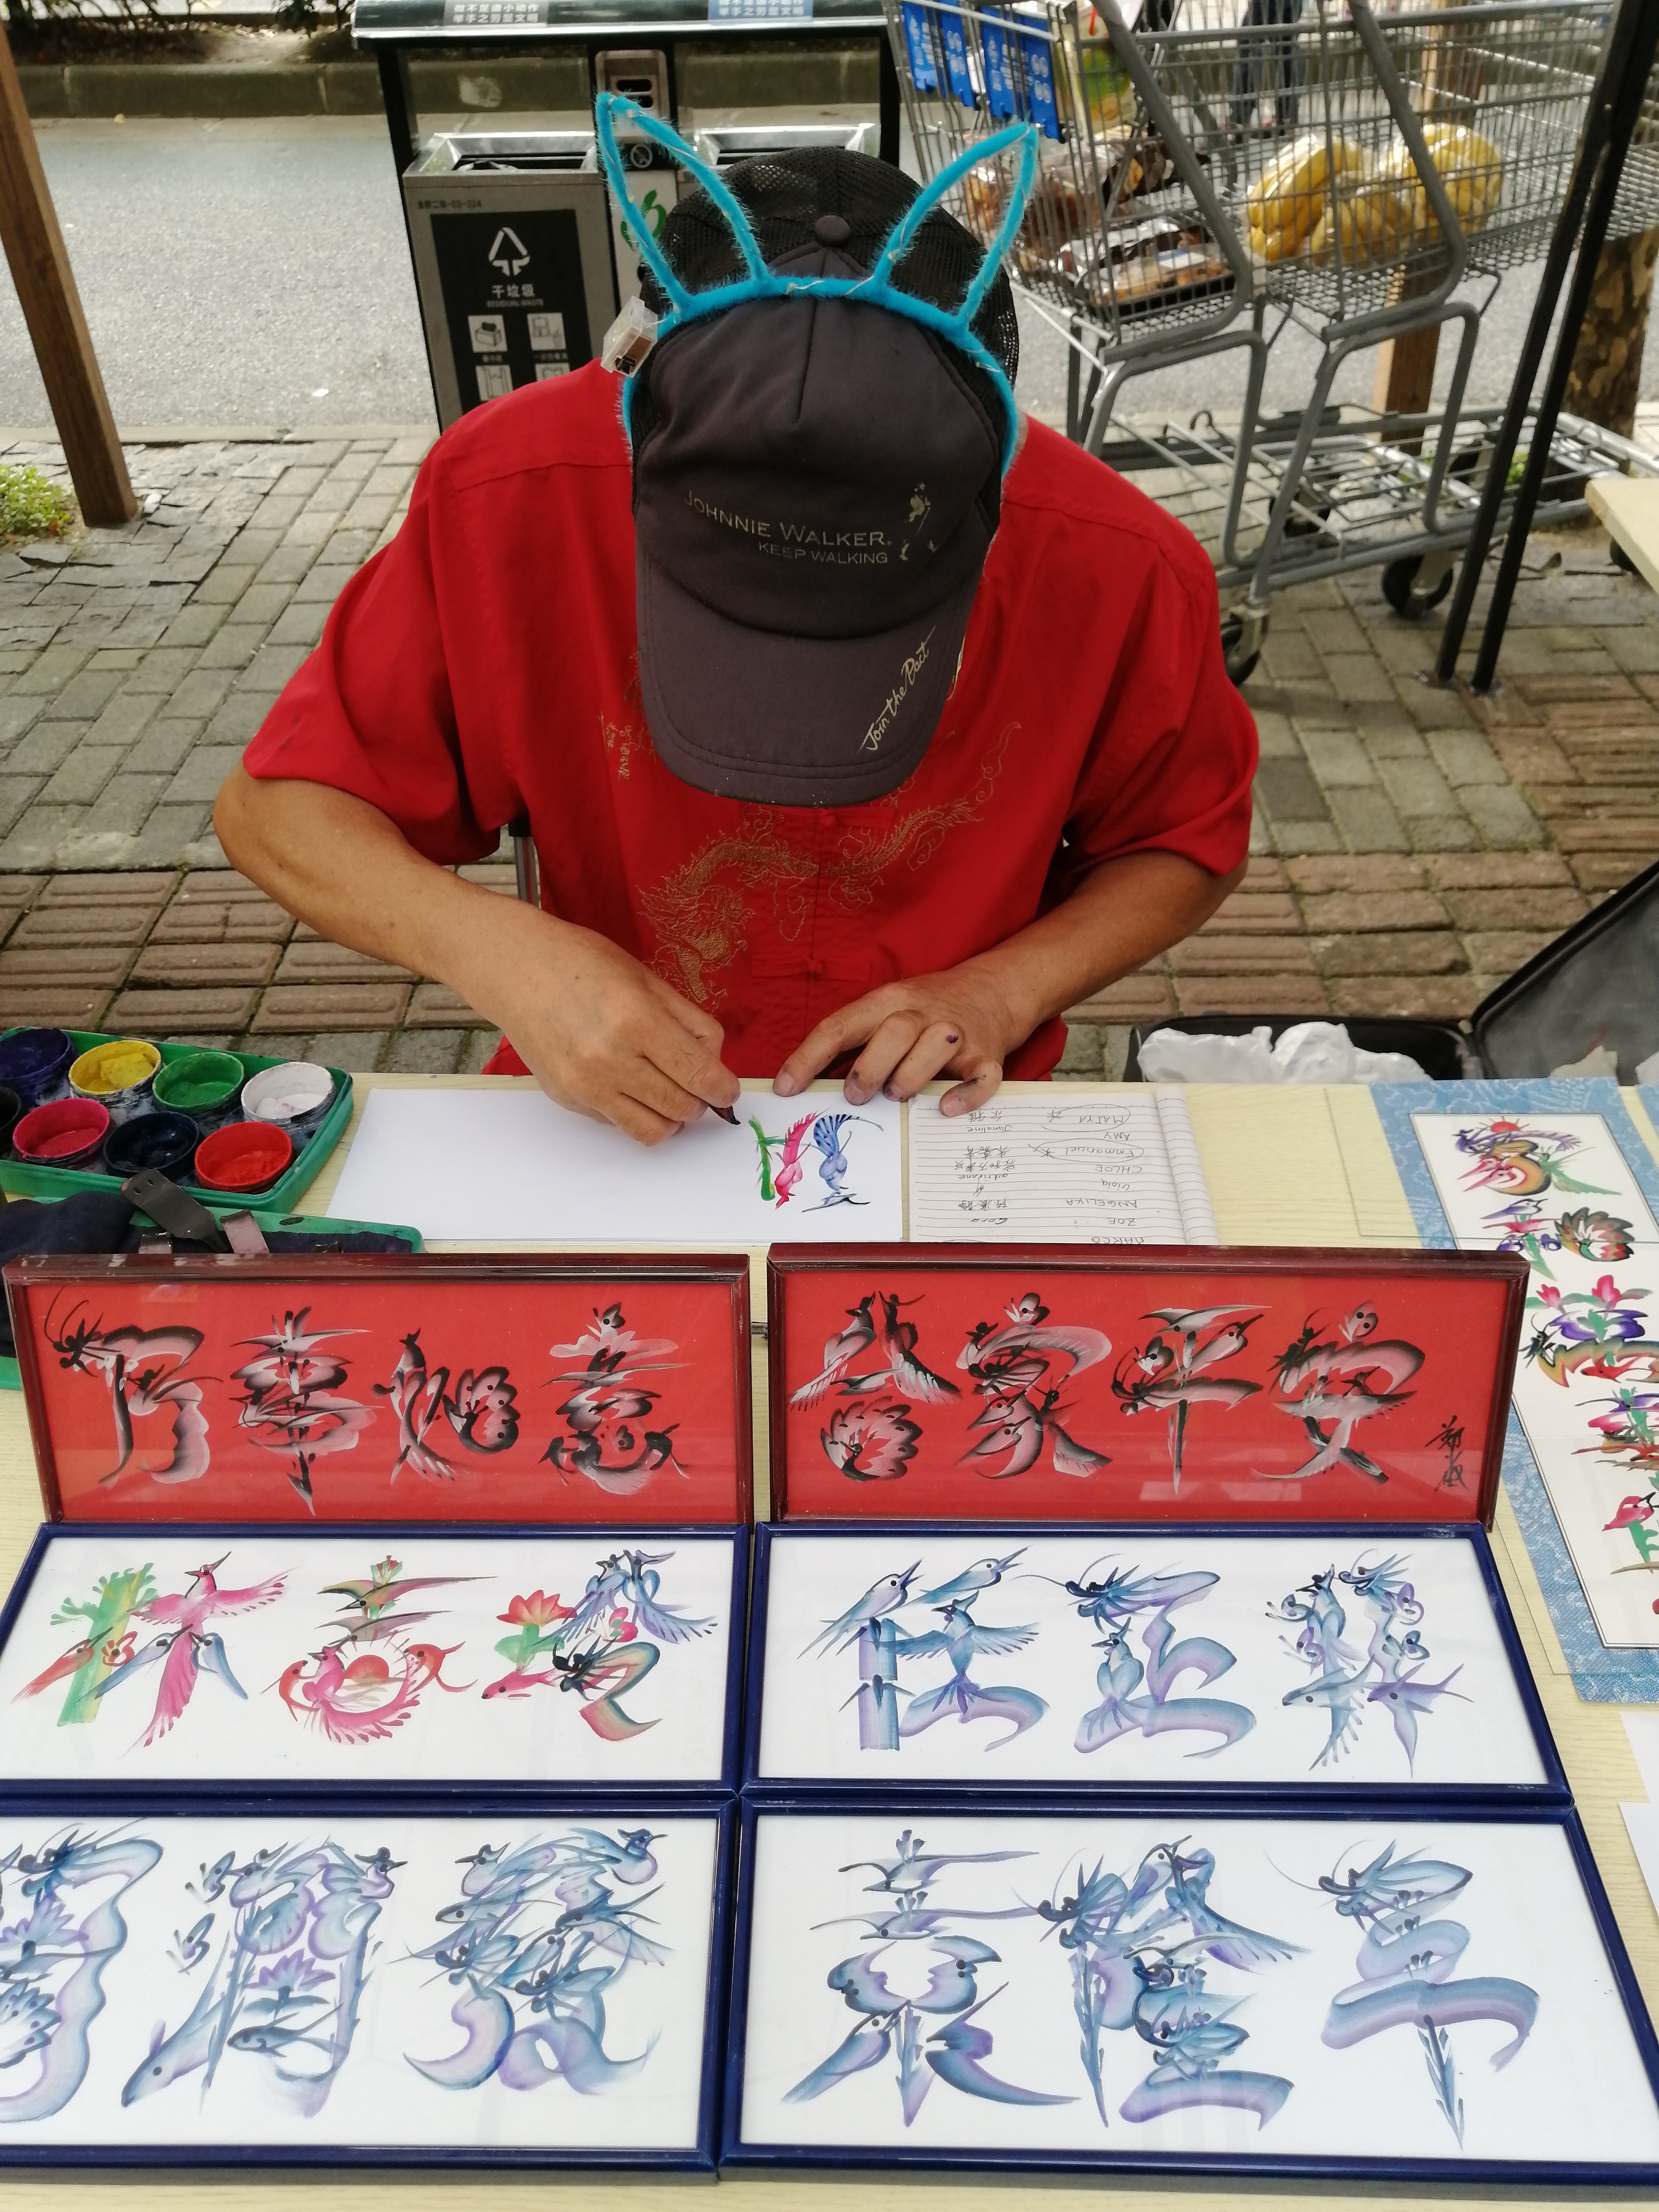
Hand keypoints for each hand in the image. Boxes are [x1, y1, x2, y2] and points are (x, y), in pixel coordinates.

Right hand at [478, 909, 738, 1144]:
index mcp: (637, 1021)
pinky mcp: (567, 1099)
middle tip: (695, 1083)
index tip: (727, 1089)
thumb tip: (715, 1062)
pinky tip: (629, 1084)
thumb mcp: (648, 980)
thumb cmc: (582, 964)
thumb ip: (690, 1022)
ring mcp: (585, 1085)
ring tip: (668, 1092)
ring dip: (671, 1118)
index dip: (724, 1089)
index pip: (700, 1076)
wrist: (515, 969)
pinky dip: (635, 1112)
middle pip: (682, 1108)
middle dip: (700, 1102)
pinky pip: (618, 1124)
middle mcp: (609, 1060)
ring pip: (653, 1131)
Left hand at [774, 963, 1022, 1116]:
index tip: (786, 1088)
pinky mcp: (987, 1055)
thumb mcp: (885, 1011)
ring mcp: (957, 1034)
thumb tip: (805, 1085)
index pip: (840, 1025)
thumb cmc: (925, 1010)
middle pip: (893, 1032)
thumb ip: (853, 1044)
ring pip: (935, 1049)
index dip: (808, 1058)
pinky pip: (980, 1078)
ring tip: (898, 1095)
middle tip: (855, 1096)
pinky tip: (945, 1108)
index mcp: (888, 1001)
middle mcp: (922, 1013)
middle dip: (868, 1069)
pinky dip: (965, 1096)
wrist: (992, 991)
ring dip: (910, 1078)